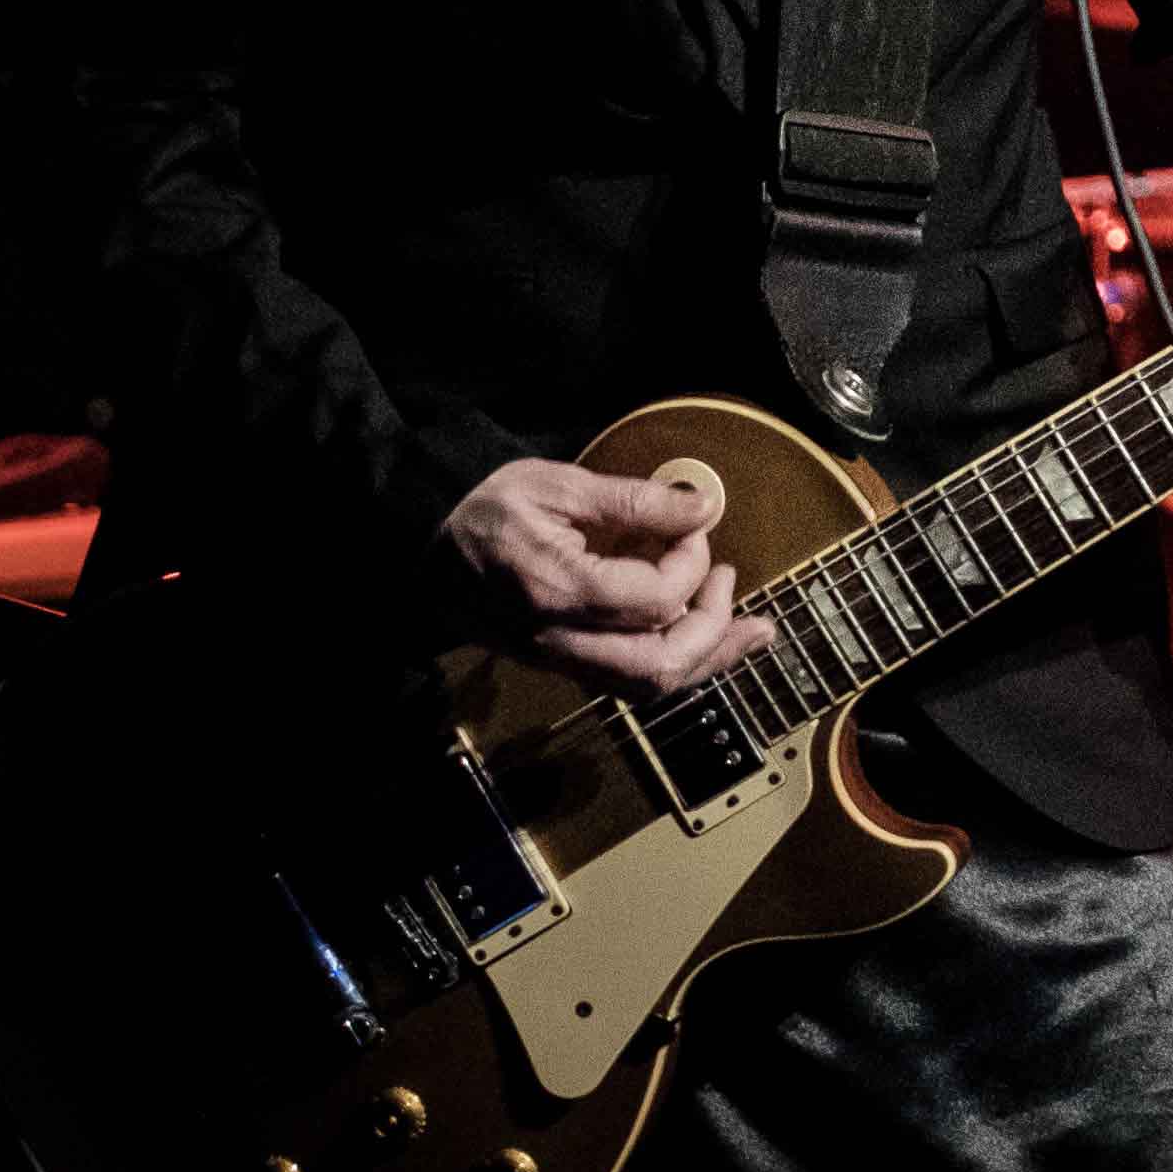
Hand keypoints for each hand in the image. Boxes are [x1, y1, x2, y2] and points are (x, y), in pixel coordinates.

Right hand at [444, 457, 769, 688]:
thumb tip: (704, 505)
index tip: (692, 526)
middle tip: (733, 581)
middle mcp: (559, 640)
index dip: (691, 561)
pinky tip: (710, 641)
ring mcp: (559, 659)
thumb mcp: (556, 485)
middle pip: (660, 664)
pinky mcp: (561, 664)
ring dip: (709, 658)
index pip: (656, 598)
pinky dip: (679, 665)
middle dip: (714, 627)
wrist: (419, 554)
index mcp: (557, 590)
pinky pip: (629, 682)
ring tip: (753, 629)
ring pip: (648, 686)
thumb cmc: (485, 512)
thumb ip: (634, 500)